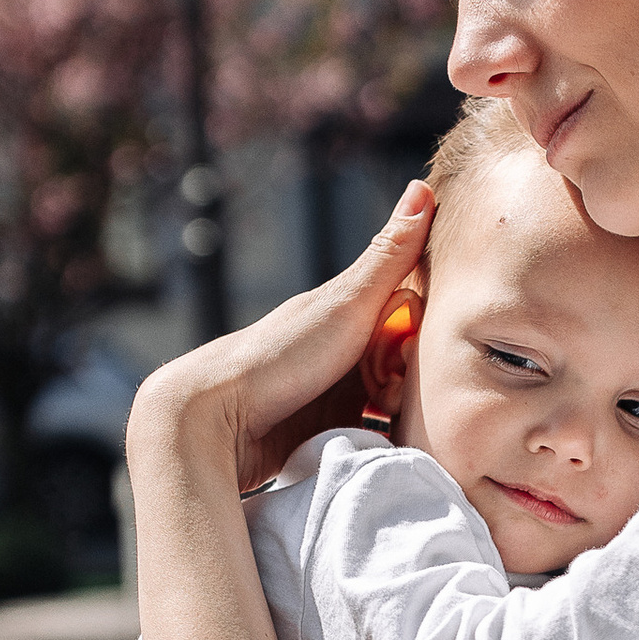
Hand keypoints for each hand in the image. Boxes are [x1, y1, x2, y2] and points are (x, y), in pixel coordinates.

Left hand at [127, 181, 436, 500]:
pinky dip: (380, 445)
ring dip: (399, 418)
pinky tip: (382, 453)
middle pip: (406, 365)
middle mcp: (344, 351)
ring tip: (388, 429)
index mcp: (350, 312)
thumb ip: (391, 255)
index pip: (415, 319)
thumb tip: (425, 186)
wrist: (214, 419)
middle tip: (395, 400)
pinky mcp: (324, 434)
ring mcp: (333, 394)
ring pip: (392, 405)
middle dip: (410, 384)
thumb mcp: (347, 302)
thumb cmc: (282, 355)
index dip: (423, 339)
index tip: (412, 358)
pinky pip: (370, 439)